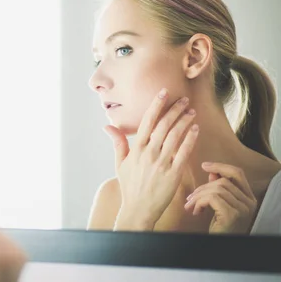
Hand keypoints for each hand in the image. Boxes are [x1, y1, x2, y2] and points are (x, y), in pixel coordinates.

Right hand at [105, 89, 199, 230]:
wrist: (139, 209)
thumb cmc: (129, 186)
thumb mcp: (119, 163)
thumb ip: (118, 142)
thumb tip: (107, 125)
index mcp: (136, 149)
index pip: (147, 121)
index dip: (156, 105)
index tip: (164, 93)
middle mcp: (149, 153)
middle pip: (164, 125)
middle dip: (174, 110)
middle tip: (184, 99)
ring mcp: (162, 163)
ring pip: (175, 136)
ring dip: (184, 121)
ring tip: (191, 111)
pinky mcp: (174, 173)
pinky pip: (184, 152)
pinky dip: (190, 138)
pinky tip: (195, 128)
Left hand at [184, 162, 256, 233]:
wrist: (220, 245)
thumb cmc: (220, 226)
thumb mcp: (219, 204)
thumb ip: (217, 188)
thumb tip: (212, 172)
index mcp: (248, 197)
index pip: (237, 173)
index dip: (220, 166)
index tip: (204, 165)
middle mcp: (249, 202)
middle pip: (223, 181)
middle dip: (202, 187)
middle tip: (190, 198)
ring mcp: (242, 208)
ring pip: (216, 189)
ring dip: (198, 196)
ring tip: (190, 205)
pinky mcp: (232, 215)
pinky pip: (212, 198)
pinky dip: (199, 202)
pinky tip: (195, 211)